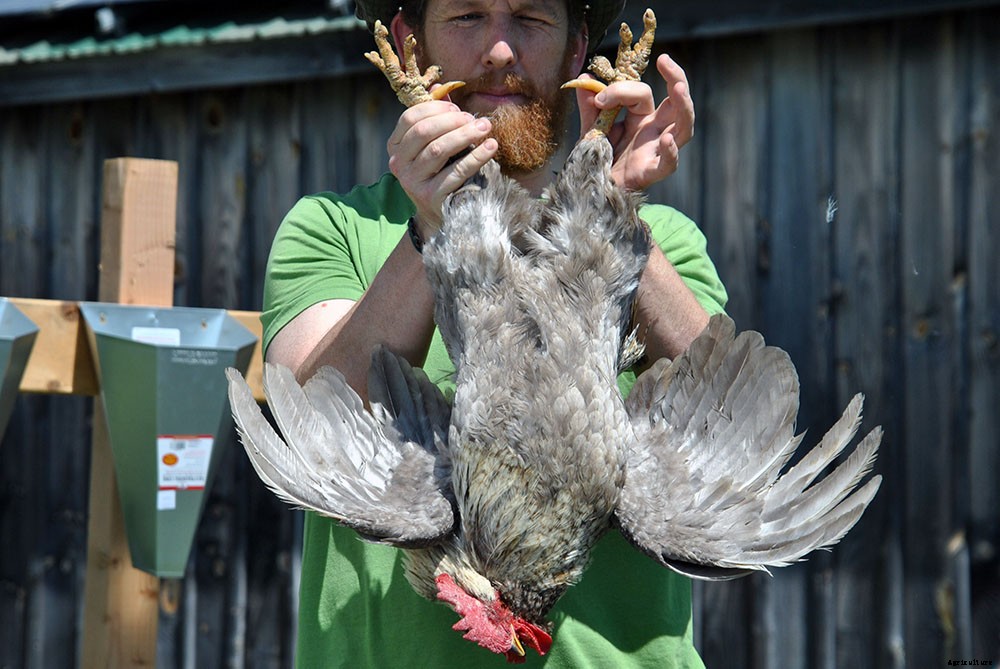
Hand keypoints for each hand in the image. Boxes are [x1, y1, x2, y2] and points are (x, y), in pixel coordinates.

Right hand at [386, 98, 497, 238]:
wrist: (439, 213)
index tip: (457, 109)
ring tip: (486, 127)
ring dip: (466, 135)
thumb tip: (438, 87)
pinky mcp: (431, 197)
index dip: (435, 109)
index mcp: (396, 146)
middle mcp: (398, 164)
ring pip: (439, 150)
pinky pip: (456, 172)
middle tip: (476, 119)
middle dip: (452, 121)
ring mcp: (412, 182)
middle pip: (424, 132)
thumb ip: (435, 117)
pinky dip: (476, 157)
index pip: (410, 118)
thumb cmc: (439, 171)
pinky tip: (491, 147)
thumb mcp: (434, 144)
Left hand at [575, 54, 694, 190]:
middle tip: (666, 61)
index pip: (641, 94)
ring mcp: (656, 151)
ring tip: (679, 88)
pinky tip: (666, 140)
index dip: (621, 90)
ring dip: (684, 107)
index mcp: (641, 118)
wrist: (590, 191)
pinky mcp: (651, 173)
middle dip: (677, 79)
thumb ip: (590, 107)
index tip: (598, 97)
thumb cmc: (596, 160)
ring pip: (684, 128)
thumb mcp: (590, 130)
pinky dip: (671, 152)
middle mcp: (654, 131)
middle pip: (677, 103)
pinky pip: (669, 163)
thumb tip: (584, 78)